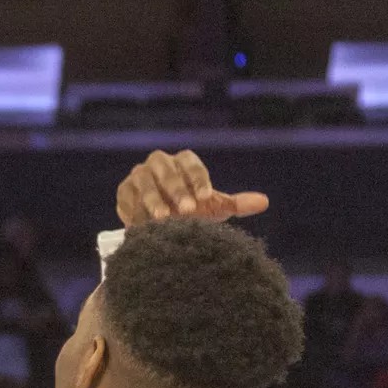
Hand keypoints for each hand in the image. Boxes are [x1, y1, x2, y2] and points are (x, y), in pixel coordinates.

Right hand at [115, 150, 268, 226]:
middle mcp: (159, 163)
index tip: (208, 198)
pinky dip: (135, 212)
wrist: (162, 224)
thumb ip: (236, 203)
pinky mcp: (123, 192)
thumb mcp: (214, 208)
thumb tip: (264, 202)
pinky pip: (127, 199)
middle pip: (167, 171)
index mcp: (183, 161)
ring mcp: (138, 176)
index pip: (191, 164)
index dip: (199, 180)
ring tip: (163, 219)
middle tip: (188, 211)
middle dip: (177, 190)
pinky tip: (143, 226)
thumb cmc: (192, 211)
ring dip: (153, 201)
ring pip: (144, 183)